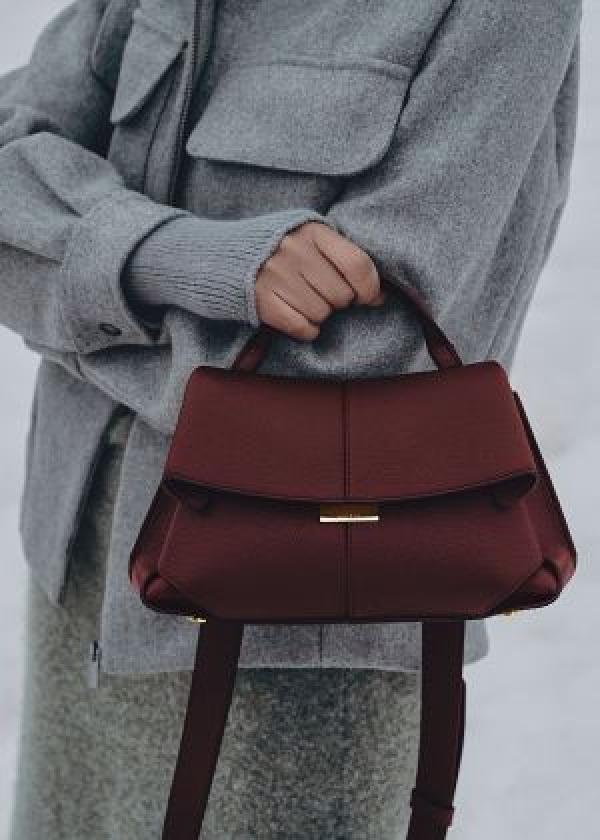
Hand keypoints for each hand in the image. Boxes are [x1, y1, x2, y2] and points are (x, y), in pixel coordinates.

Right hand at [255, 221, 385, 340]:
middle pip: (341, 295)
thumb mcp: (310, 236)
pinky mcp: (262, 301)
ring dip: (319, 315)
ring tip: (303, 299)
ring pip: (322, 314)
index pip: (357, 264)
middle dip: (339, 301)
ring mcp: (276, 276)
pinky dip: (306, 329)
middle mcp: (295, 252)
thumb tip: (378, 296)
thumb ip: (343, 257)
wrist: (223, 255)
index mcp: (313, 231)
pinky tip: (296, 315)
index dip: (370, 288)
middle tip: (322, 293)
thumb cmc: (279, 248)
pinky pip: (302, 328)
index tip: (368, 297)